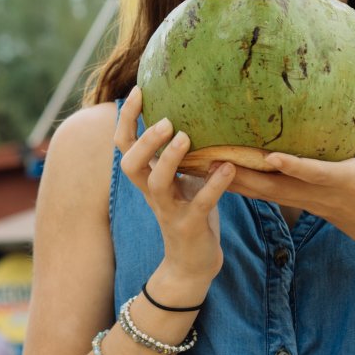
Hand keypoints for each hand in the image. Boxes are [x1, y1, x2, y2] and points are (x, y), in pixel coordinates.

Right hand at [114, 87, 234, 283]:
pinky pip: (200, 203)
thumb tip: (198, 116)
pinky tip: (229, 167)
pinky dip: (214, 184)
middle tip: (166, 121)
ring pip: (156, 182)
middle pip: (129, 163)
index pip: (124, 145)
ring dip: (170, 158)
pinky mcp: (191, 226)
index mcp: (147, 179)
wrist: (192, 265)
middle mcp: (152, 193)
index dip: (127, 119)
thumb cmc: (190, 214)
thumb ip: (184, 156)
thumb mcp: (183, 181)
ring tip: (187, 136)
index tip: (139, 90)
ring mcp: (169, 210)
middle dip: (144, 140)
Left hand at [226, 68, 354, 263]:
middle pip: (273, 187)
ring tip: (199, 164)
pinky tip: (214, 173)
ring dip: (231, 181)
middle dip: (241, 174)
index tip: (271, 157)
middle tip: (209, 157)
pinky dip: (240, 186)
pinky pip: (263, 195)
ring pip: (261, 194)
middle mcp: (317, 194)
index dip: (294, 166)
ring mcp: (303, 202)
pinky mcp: (296, 204)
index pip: (316, 173)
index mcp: (344, 181)